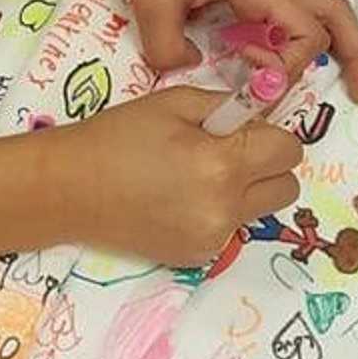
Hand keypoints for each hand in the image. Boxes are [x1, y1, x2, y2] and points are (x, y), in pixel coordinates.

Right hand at [75, 87, 302, 265]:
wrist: (69, 189)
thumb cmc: (117, 136)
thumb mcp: (172, 102)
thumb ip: (225, 106)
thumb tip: (259, 112)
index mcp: (221, 162)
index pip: (289, 150)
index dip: (269, 134)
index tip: (241, 129)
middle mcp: (225, 206)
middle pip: (287, 186)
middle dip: (266, 164)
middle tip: (226, 151)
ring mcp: (213, 238)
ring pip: (261, 210)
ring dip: (245, 190)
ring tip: (199, 176)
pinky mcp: (198, 256)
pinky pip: (231, 229)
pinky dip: (217, 212)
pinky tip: (178, 199)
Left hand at [115, 0, 357, 103]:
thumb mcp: (152, 0)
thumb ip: (168, 49)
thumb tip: (191, 66)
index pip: (306, 36)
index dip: (287, 67)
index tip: (246, 68)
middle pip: (336, 14)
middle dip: (355, 54)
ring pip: (324, 3)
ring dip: (341, 36)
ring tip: (348, 73)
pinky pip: (298, 0)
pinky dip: (309, 24)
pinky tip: (291, 44)